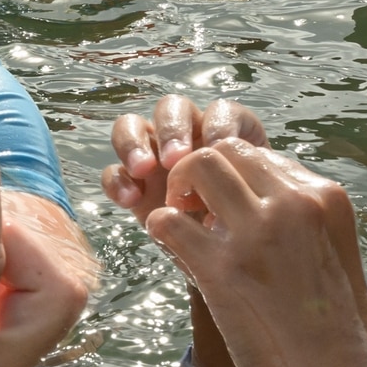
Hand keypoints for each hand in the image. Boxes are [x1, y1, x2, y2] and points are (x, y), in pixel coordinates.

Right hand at [103, 93, 266, 215]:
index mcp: (224, 133)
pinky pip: (114, 170)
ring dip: (134, 143)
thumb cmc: (247, 229)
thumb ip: (241, 193)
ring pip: (132, 125)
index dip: (217, 124)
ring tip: (143, 169)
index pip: (220, 112)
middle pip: (172, 108)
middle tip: (175, 159)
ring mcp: (154, 153)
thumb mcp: (252, 210)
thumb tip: (225, 194)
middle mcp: (187, 135)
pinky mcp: (131, 179)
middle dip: (171, 129)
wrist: (226, 258)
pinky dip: (117, 180)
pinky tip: (130, 200)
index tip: (218, 148)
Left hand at [139, 138, 366, 366]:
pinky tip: (169, 245)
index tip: (225, 207)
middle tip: (192, 206)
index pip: (262, 156)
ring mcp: (256, 232)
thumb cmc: (337, 329)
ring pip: (199, 166)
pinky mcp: (222, 267)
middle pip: (228, 150)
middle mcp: (294, 203)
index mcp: (325, 197)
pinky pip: (169, 220)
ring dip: (179, 187)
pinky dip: (160, 227)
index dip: (235, 178)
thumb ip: (303, 221)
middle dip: (202, 170)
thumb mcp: (336, 254)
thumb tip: (263, 205)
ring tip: (180, 218)